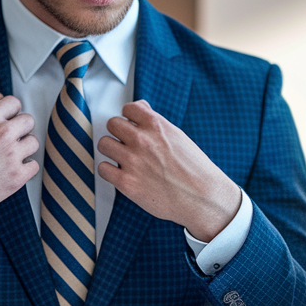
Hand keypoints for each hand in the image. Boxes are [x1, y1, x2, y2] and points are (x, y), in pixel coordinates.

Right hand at [0, 93, 39, 233]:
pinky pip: (34, 166)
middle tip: (9, 140)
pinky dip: (24, 169)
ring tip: (8, 156)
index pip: (14, 103)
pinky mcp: (16, 176)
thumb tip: (0, 99)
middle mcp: (2, 133)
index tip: (8, 121)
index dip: (11, 112)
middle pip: (28, 121)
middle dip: (20, 129)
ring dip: (23, 148)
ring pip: (33, 142)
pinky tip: (10, 171)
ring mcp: (11, 155)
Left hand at [96, 100, 240, 241]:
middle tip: (126, 143)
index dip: (128, 117)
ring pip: (104, 144)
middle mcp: (142, 140)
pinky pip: (103, 169)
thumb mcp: (179, 137)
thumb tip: (142, 110)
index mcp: (157, 125)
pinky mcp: (126, 182)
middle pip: (112, 124)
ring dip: (111, 150)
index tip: (131, 125)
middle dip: (118, 132)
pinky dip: (109, 171)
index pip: (128, 108)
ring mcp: (132, 161)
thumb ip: (158, 124)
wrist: (203, 197)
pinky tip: (121, 174)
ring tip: (122, 158)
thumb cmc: (195, 169)